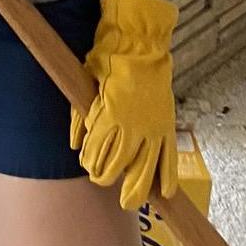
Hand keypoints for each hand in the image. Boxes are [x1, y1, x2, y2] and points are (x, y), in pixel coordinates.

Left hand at [70, 0, 178, 209]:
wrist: (138, 44)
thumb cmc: (107, 59)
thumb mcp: (85, 82)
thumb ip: (79, 116)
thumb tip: (75, 144)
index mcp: (109, 117)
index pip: (98, 155)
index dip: (92, 165)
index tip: (88, 166)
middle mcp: (132, 128)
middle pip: (120, 168)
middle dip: (109, 179)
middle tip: (103, 181)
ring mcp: (152, 129)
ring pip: (146, 170)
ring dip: (137, 188)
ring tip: (130, 201)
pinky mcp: (166, 126)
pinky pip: (170, 158)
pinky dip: (167, 177)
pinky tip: (164, 193)